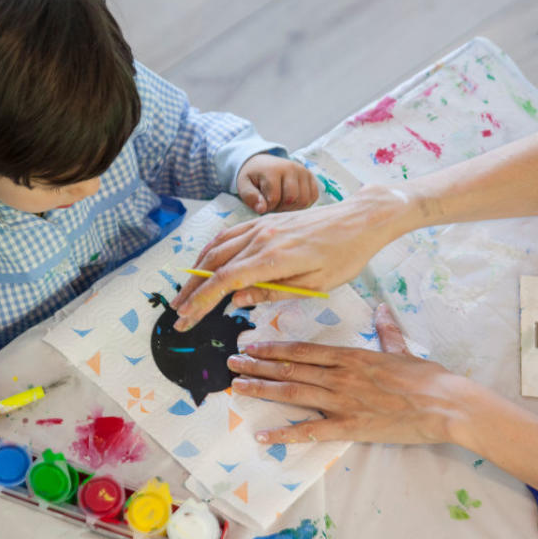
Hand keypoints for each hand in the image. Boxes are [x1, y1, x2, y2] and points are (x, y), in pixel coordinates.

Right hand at [171, 184, 408, 328]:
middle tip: (177, 314)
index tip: (186, 320)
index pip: (225, 282)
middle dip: (191, 292)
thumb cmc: (344, 255)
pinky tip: (203, 265)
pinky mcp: (264, 220)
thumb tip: (237, 300)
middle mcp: (261, 238)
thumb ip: (273, 292)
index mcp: (273, 257)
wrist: (359, 218)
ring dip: (196, 272)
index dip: (201, 302)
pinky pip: (228, 235)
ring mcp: (260, 226)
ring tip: (184, 293)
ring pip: (216, 248)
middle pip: (213, 266)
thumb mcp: (314, 284)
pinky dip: (210, 251)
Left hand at [226, 304, 471, 443]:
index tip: (252, 345)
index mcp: (349, 356)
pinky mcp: (349, 427)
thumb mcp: (402, 348)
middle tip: (231, 363)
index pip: (301, 349)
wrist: (445, 404)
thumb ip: (386, 329)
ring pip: (292, 392)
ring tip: (236, 388)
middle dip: (256, 366)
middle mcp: (338, 375)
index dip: (273, 347)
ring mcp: (341, 401)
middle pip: (289, 368)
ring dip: (261, 389)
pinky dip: (284, 434)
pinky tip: (262, 436)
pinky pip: (310, 431)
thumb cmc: (427, 377)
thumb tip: (382, 309)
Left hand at [236, 154, 318, 213]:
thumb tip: (262, 209)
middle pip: (292, 199)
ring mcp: (303, 172)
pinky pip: (313, 197)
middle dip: (281, 208)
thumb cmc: (253, 177)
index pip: (274, 198)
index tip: (262, 204)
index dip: (267, 207)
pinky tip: (292, 202)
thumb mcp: (244, 185)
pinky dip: (303, 204)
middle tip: (272, 205)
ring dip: (292, 208)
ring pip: (304, 200)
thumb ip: (250, 197)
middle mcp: (292, 168)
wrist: (262, 163)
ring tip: (281, 203)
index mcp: (273, 170)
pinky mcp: (311, 177)